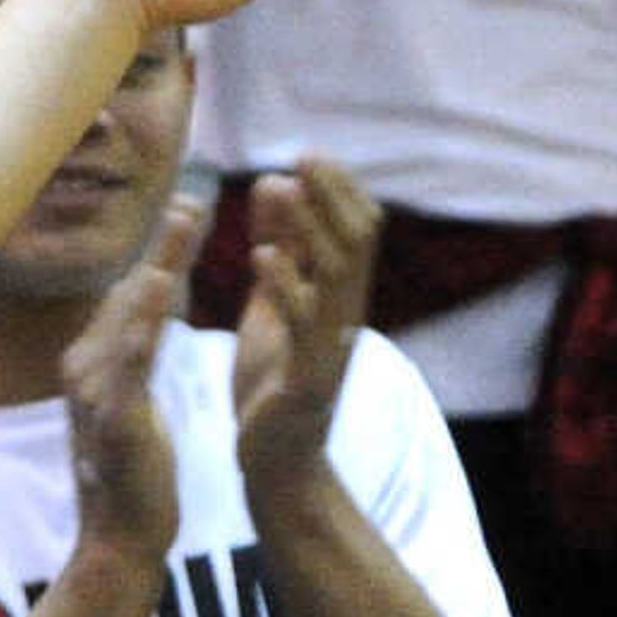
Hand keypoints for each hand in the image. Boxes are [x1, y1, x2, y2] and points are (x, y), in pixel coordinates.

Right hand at [58, 196, 195, 560]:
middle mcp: (83, 368)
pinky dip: (145, 319)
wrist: (118, 539)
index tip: (192, 206)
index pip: (130, 296)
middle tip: (195, 194)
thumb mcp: (132, 401)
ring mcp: (93, 392)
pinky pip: (131, 360)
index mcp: (91, 363)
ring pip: (129, 316)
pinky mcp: (114, 418)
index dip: (162, 251)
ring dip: (158, 265)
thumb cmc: (132, 473)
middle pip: (127, 294)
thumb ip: (136, 355)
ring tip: (186, 222)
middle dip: (163, 245)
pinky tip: (163, 285)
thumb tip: (151, 310)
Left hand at [231, 157, 378, 490]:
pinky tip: (261, 259)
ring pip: (336, 280)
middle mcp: (344, 318)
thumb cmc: (274, 380)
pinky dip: (285, 290)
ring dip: (310, 231)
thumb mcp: (273, 305)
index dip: (337, 192)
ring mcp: (330, 349)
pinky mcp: (306, 381)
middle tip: (306, 156)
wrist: (276, 463)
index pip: (353, 232)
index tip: (309, 153)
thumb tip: (274, 183)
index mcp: (336, 299)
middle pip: (355, 245)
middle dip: (332, 198)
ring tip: (283, 190)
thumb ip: (278, 251)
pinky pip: (302, 330)